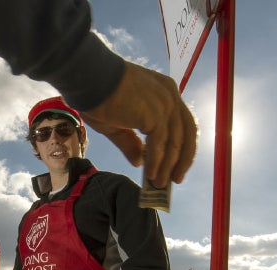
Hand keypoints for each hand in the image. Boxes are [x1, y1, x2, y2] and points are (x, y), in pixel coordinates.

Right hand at [81, 61, 197, 187]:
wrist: (88, 78)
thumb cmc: (97, 95)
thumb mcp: (117, 123)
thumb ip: (131, 142)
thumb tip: (140, 162)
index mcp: (165, 91)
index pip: (183, 123)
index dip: (182, 146)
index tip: (177, 164)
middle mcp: (170, 95)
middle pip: (187, 133)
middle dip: (183, 159)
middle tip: (176, 179)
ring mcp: (165, 104)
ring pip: (174, 143)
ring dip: (168, 166)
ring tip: (161, 184)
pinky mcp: (155, 115)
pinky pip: (160, 145)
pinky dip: (157, 163)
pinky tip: (151, 175)